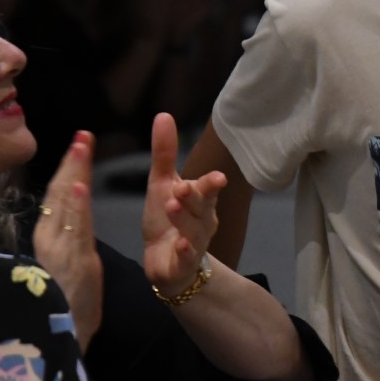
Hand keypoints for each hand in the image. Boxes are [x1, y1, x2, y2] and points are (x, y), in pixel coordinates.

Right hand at [34, 132, 104, 352]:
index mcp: (49, 239)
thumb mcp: (65, 264)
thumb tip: (69, 213)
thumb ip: (67, 239)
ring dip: (75, 174)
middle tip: (83, 134)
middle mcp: (50, 241)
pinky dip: (75, 207)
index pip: (58, 196)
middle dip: (72, 163)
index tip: (79, 144)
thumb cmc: (63, 305)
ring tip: (82, 146)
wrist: (61, 341)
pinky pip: (75, 231)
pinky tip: (79, 186)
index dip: (68, 168)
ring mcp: (61, 252)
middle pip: (61, 194)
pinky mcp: (73, 265)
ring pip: (67, 206)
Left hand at [141, 112, 225, 294]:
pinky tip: (179, 244)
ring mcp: (194, 245)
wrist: (165, 263)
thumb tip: (163, 114)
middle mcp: (202, 221)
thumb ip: (164, 153)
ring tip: (172, 206)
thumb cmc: (167, 219)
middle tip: (182, 187)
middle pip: (203, 208)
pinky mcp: (182, 266)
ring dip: (184, 220)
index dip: (210, 183)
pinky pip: (186, 259)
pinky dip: (185, 252)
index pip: (208, 189)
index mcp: (200, 201)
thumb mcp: (162, 184)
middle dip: (195, 197)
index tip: (217, 177)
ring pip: (193, 232)